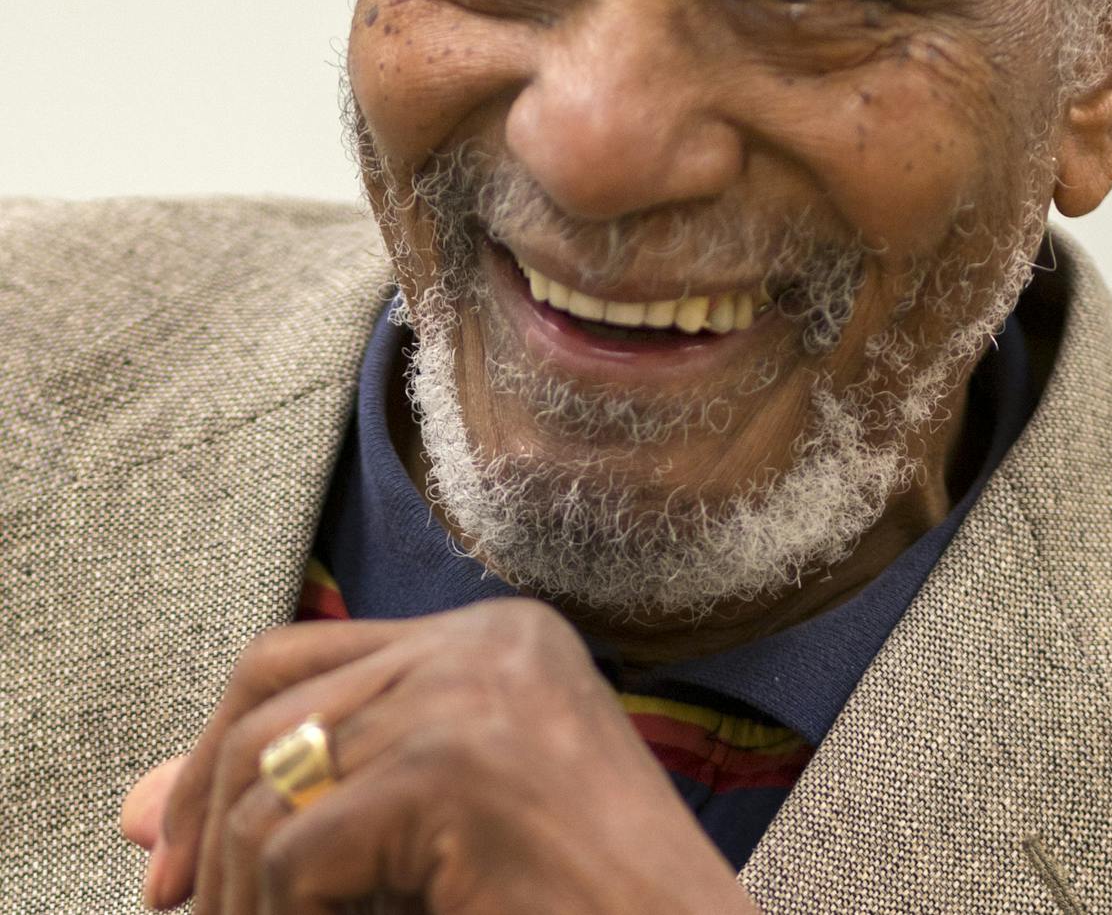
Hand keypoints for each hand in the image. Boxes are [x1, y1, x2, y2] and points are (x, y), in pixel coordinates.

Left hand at [125, 599, 758, 913]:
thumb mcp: (418, 838)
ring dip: (239, 890)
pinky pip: (296, 852)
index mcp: (497, 636)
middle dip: (200, 807)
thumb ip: (300, 802)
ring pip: (270, 780)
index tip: (181, 856)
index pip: (306, 651)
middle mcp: (484, 640)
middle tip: (180, 905)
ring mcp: (470, 691)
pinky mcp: (450, 764)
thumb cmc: (566, 901)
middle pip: (272, 697)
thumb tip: (133, 809)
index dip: (219, 743)